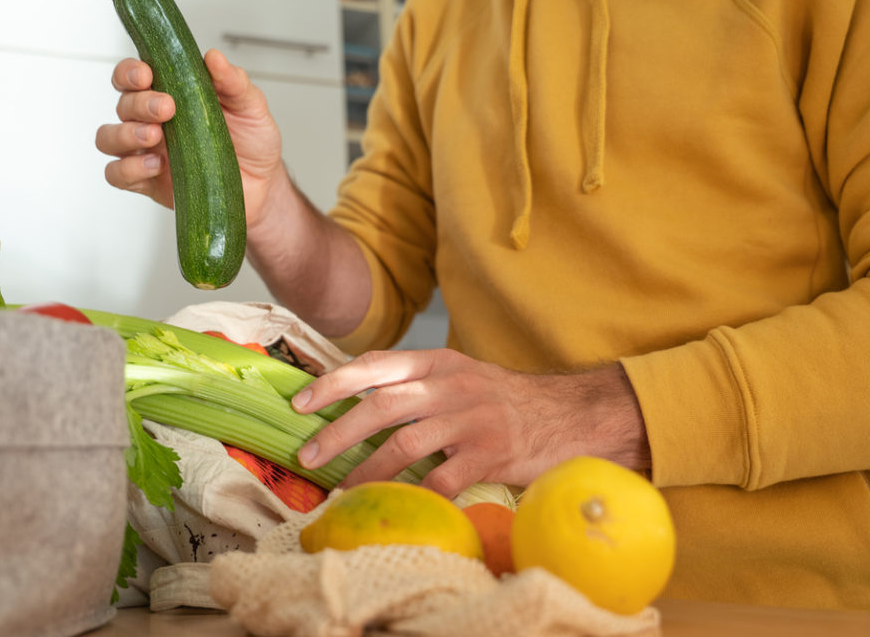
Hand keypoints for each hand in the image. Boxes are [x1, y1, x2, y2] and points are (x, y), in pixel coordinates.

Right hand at [95, 49, 283, 226]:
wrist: (262, 186)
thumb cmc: (251, 143)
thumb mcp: (251, 107)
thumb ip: (234, 82)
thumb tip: (214, 58)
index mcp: (171, 94)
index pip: (134, 76)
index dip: (130, 72)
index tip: (147, 74)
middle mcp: (152, 120)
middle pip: (123, 104)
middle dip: (140, 102)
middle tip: (167, 108)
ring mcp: (147, 151)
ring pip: (109, 138)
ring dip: (125, 134)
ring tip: (154, 136)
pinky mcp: (147, 182)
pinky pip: (117, 174)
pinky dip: (128, 169)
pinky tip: (155, 165)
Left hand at [291, 349, 649, 498]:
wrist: (568, 414)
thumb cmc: (503, 400)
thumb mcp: (459, 376)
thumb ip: (415, 383)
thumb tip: (354, 403)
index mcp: (438, 363)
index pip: (376, 365)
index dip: (335, 382)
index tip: (301, 403)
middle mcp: (452, 386)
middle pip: (383, 404)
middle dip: (338, 429)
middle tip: (308, 454)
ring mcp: (471, 420)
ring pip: (406, 443)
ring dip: (367, 469)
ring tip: (342, 488)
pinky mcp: (490, 454)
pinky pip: (444, 480)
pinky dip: (417, 495)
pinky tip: (397, 507)